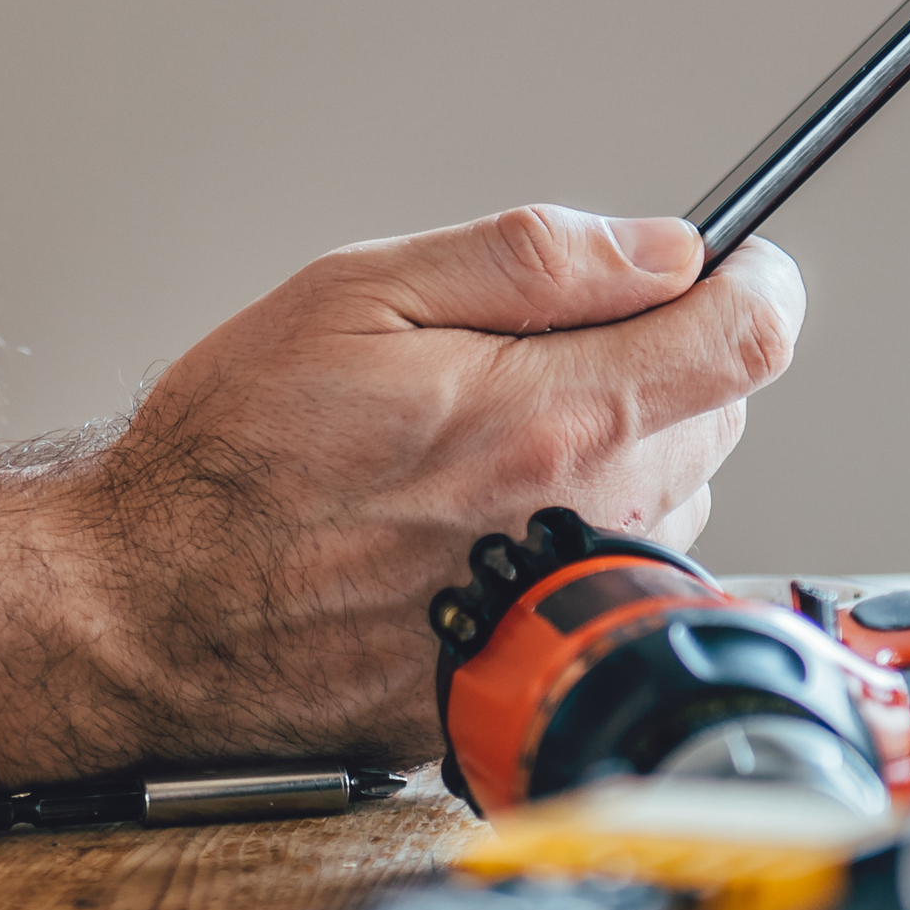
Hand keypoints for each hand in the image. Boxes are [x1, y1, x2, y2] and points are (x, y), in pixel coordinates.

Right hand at [73, 205, 803, 766]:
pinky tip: (472, 523)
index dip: (756, 283)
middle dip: (665, 361)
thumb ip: (530, 260)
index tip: (738, 267)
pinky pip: (602, 580)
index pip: (745, 341)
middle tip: (547, 347)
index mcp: (553, 418)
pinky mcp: (528, 660)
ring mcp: (559, 603)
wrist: (153, 606)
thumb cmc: (232, 454)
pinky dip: (571, 539)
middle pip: (718, 418)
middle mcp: (580, 523)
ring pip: (670, 503)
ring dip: (622, 455)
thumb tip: (660, 249)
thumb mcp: (360, 293)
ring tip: (489, 442)